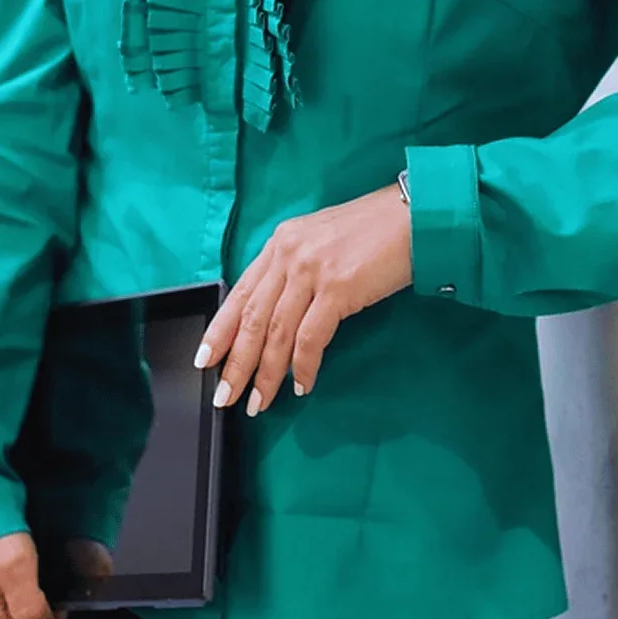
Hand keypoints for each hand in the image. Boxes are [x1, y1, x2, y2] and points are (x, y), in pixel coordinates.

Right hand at [0, 531, 109, 618]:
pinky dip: (0, 592)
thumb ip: (31, 606)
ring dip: (16, 601)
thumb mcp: (16, 565)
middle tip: (41, 576)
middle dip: (32, 610)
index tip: (58, 594)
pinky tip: (4, 570)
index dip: (51, 618)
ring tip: (24, 570)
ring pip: (1, 617)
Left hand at [194, 182, 412, 414]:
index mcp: (281, 243)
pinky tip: (301, 385)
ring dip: (266, 373)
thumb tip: (276, 315)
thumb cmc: (372, 231)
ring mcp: (311, 270)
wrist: (412, 216)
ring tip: (259, 402)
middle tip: (226, 395)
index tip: (205, 359)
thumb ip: (294, 269)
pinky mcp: (338, 288)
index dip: (219, 330)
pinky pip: (310, 338)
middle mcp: (289, 254)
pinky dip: (303, 367)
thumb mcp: (320, 241)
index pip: (240, 292)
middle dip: (236, 362)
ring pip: (276, 332)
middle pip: (252, 317)